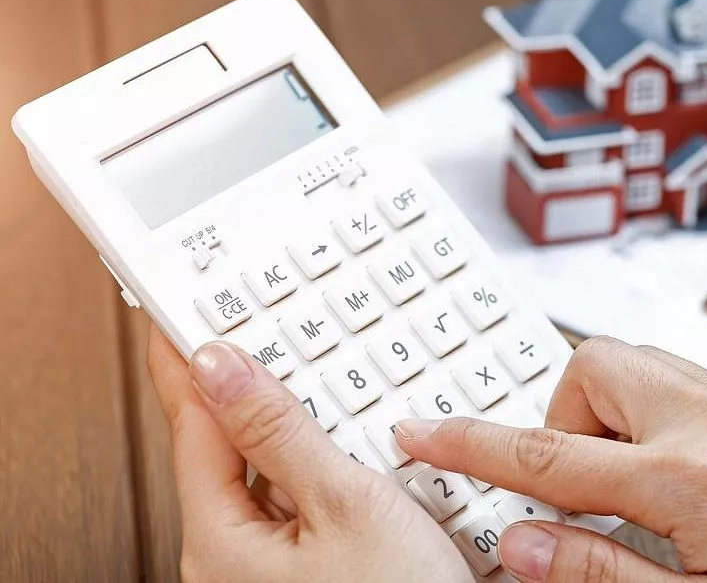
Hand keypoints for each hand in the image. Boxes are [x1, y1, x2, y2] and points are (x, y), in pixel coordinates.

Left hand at [146, 326, 471, 582]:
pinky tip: (357, 451)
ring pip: (272, 476)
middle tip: (257, 330)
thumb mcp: (346, 505)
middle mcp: (233, 560)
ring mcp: (272, 569)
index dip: (189, 359)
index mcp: (221, 540)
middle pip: (228, 448)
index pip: (191, 423)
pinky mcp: (312, 572)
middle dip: (249, 389)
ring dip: (300, 430)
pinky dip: (327, 469)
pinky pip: (304, 504)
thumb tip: (223, 369)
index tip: (184, 312)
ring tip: (321, 385)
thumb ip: (280, 433)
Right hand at [393, 336, 706, 582]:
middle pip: (596, 367)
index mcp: (697, 483)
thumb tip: (523, 546)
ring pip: (642, 364)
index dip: (472, 445)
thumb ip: (605, 575)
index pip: (551, 454)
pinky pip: (688, 384)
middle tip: (570, 493)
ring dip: (609, 415)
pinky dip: (656, 416)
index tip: (422, 432)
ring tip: (620, 489)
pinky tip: (672, 478)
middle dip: (560, 420)